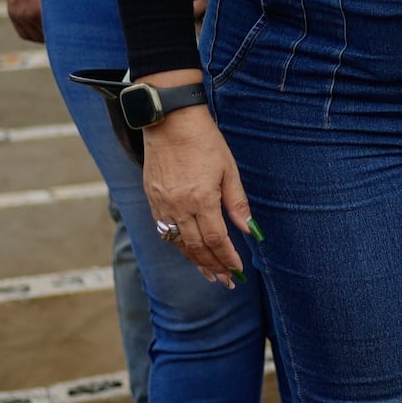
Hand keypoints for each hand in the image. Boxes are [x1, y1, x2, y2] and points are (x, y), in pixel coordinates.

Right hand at [140, 104, 255, 288]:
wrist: (169, 121)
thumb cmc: (204, 141)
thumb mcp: (229, 170)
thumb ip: (237, 203)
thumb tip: (249, 230)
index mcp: (200, 200)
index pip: (216, 240)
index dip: (227, 258)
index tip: (238, 271)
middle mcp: (178, 206)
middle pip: (196, 246)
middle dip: (212, 266)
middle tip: (226, 281)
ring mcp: (161, 204)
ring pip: (178, 242)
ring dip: (194, 260)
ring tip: (209, 274)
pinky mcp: (151, 198)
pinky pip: (164, 229)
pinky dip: (178, 244)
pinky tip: (188, 251)